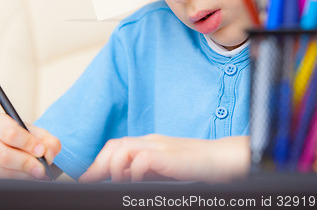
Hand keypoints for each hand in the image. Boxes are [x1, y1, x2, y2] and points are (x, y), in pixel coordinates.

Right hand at [0, 113, 60, 179]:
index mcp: (1, 124)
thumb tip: (50, 155)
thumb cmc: (21, 135)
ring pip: (4, 171)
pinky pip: (6, 179)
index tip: (41, 150)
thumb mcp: (33, 131)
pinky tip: (30, 176)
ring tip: (39, 173)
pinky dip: (20, 179)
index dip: (28, 143)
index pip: (12, 133)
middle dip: (26, 163)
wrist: (7, 141)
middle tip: (42, 169)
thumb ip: (46, 139)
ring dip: (25, 174)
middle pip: (5, 156)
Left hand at [79, 134, 249, 183]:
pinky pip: (141, 159)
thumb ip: (146, 171)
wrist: (222, 159)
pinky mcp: (168, 156)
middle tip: (90, 182)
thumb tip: (124, 181)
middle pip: (115, 145)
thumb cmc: (197, 167)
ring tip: (117, 182)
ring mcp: (159, 146)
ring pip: (123, 148)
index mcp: (150, 143)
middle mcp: (151, 141)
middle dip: (100, 165)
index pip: (117, 146)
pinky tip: (137, 182)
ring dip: (114, 167)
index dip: (99, 162)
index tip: (86, 178)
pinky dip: (134, 172)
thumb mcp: (165, 169)